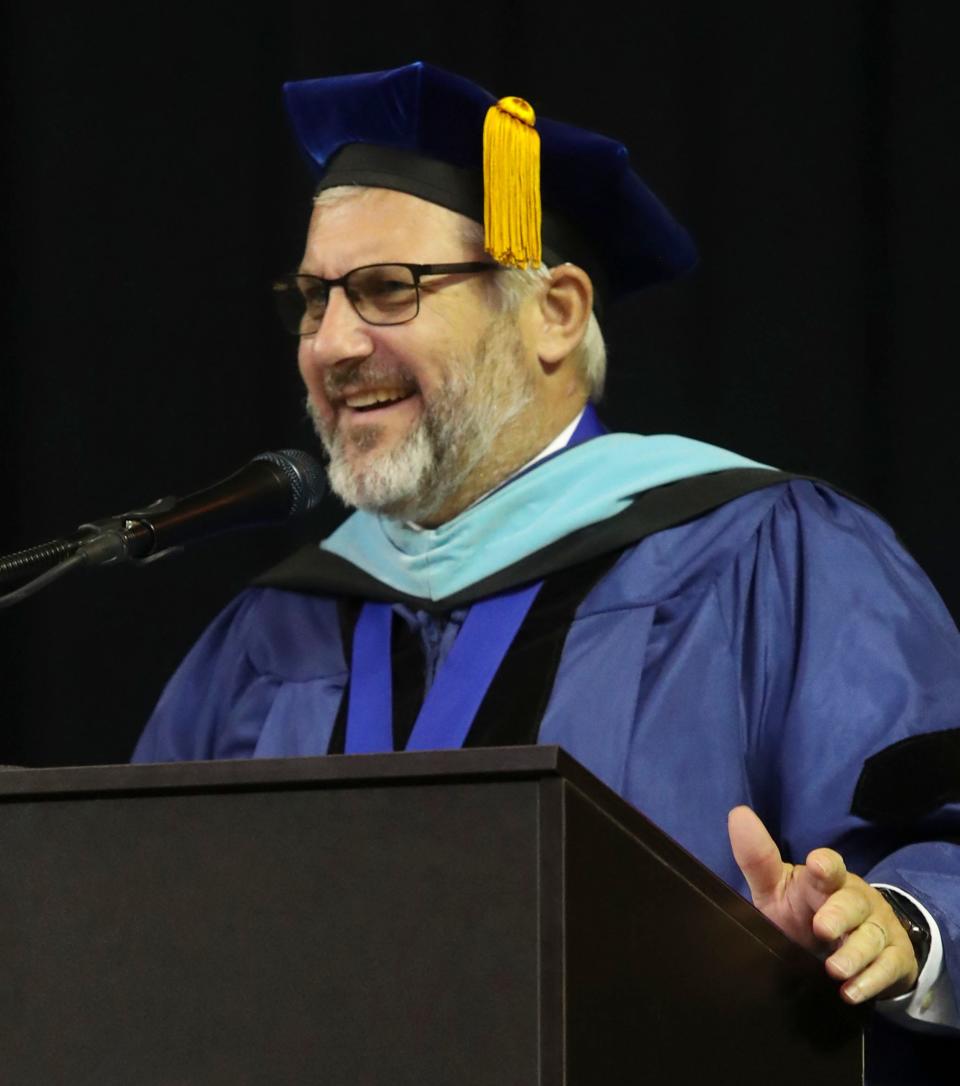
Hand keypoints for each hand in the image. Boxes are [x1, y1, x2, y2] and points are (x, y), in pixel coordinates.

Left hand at [728, 805, 918, 1002]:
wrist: (845, 949)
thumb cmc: (804, 911)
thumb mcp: (776, 890)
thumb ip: (758, 861)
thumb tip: (738, 815)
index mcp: (825, 880)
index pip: (829, 866)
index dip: (826, 865)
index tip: (818, 866)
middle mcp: (855, 899)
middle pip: (852, 901)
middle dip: (839, 913)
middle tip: (822, 927)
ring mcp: (877, 927)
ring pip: (872, 936)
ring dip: (854, 953)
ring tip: (835, 970)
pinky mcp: (894, 957)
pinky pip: (888, 967)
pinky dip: (871, 981)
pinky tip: (851, 991)